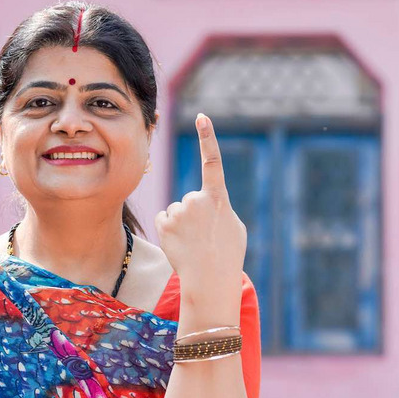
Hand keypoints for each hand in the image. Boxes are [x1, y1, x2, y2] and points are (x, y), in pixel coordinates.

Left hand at [155, 113, 246, 294]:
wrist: (210, 279)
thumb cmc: (227, 255)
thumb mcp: (233, 227)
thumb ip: (220, 209)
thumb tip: (209, 204)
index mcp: (218, 198)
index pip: (213, 161)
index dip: (207, 137)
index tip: (201, 118)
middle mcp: (197, 199)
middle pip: (190, 200)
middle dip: (194, 216)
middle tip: (204, 237)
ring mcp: (179, 210)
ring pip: (176, 211)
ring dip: (181, 225)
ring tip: (193, 244)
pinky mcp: (164, 223)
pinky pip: (165, 220)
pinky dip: (169, 231)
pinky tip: (180, 244)